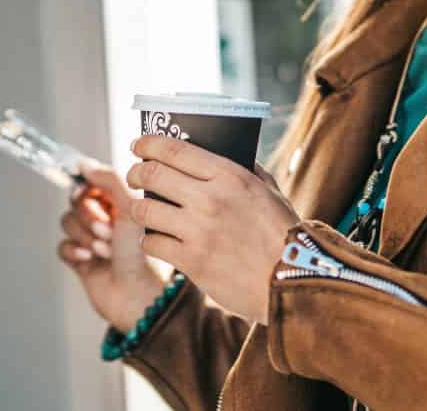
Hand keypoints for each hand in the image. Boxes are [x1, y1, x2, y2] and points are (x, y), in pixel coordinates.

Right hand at [57, 165, 167, 331]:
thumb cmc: (145, 254)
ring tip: (105, 250)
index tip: (88, 191)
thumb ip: (110, 180)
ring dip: (85, 235)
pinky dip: (73, 251)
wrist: (140, 298)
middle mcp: (109, 217)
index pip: (95, 180)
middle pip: (78, 200)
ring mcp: (94, 239)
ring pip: (68, 221)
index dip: (89, 186)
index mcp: (125, 202)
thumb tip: (84, 164)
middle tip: (108, 231)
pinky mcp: (82, 260)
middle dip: (89, 216)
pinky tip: (89, 259)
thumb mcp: (133, 208)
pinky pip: (63, 245)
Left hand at [126, 135, 301, 325]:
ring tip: (144, 210)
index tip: (138, 145)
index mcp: (230, 176)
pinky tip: (159, 240)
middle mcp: (210, 199)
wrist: (292, 282)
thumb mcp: (269, 190)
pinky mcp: (191, 262)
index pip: (175, 150)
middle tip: (134, 175)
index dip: (148, 144)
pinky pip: (152, 243)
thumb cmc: (282, 234)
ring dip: (139, 208)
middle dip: (135, 172)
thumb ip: (245, 169)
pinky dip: (151, 240)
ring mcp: (198, 231)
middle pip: (151, 175)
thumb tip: (219, 152)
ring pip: (144, 210)